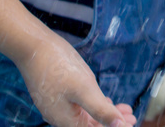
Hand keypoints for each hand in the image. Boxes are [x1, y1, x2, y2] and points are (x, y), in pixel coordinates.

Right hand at [17, 33, 136, 126]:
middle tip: (131, 116)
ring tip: (123, 108)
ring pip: (85, 115)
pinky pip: (78, 105)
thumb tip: (121, 126)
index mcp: (66, 120)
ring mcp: (56, 105)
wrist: (33, 46)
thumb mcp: (85, 88)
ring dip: (104, 112)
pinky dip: (93, 104)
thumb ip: (101, 110)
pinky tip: (103, 100)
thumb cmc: (58, 66)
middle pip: (90, 125)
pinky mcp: (55, 94)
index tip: (132, 122)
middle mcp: (59, 117)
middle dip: (111, 121)